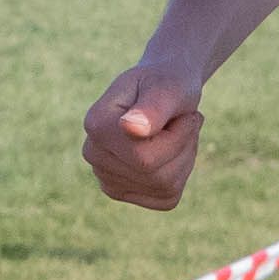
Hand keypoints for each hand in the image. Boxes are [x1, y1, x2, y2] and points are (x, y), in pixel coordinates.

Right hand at [83, 57, 203, 208]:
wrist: (162, 89)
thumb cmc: (166, 83)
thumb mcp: (168, 86)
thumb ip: (153, 106)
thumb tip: (131, 129)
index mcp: (96, 126)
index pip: (146, 157)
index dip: (179, 134)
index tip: (181, 110)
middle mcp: (93, 155)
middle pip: (156, 174)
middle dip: (183, 145)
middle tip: (181, 119)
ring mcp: (105, 177)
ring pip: (165, 186)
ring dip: (184, 157)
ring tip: (175, 131)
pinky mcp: (123, 192)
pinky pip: (167, 196)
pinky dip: (180, 173)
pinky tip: (171, 150)